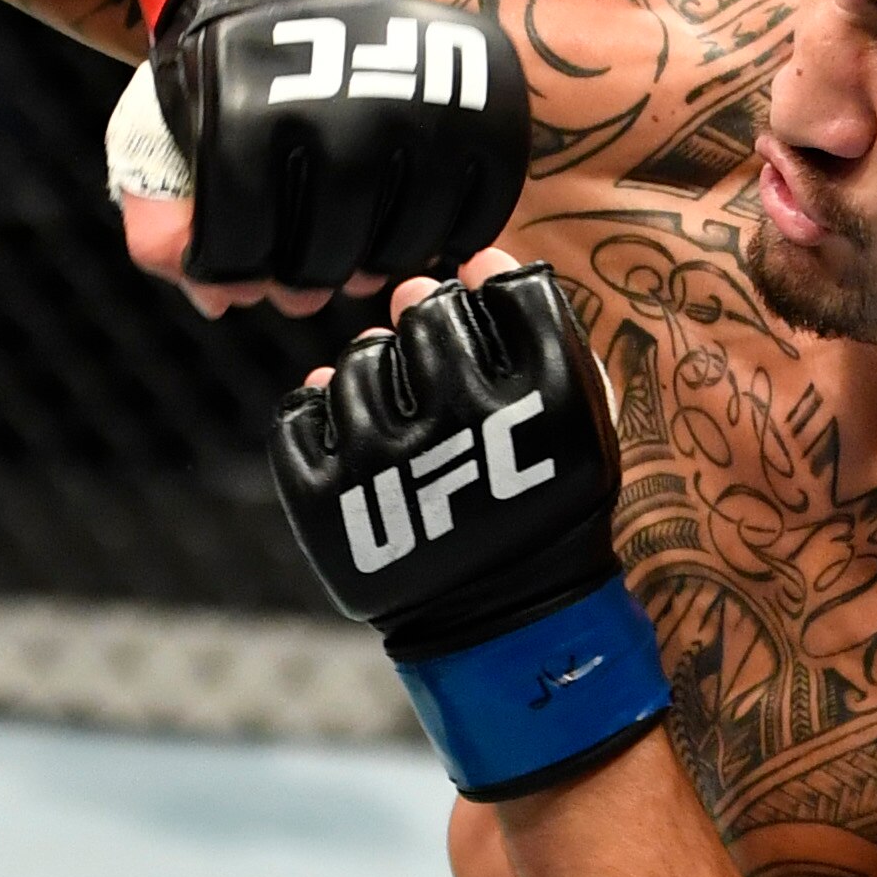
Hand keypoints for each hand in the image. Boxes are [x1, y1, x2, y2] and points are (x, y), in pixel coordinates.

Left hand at [117, 0, 528, 302]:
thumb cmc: (225, 68)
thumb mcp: (162, 127)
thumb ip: (161, 221)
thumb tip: (221, 300)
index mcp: (249, 112)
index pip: (240, 250)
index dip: (228, 271)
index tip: (229, 257)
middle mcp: (342, 106)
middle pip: (322, 263)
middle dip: (297, 278)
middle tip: (293, 263)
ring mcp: (422, 107)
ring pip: (398, 253)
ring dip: (366, 265)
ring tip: (345, 243)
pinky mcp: (486, 109)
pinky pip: (474, 220)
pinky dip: (441, 240)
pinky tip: (403, 224)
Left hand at [268, 255, 672, 798]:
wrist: (504, 619)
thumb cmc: (543, 499)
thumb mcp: (579, 417)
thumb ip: (546, 330)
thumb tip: (474, 256)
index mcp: (541, 402)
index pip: (503, 290)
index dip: (490, 288)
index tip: (484, 307)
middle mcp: (462, 427)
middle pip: (424, 313)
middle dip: (428, 320)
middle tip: (433, 352)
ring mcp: (384, 465)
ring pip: (358, 360)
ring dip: (375, 368)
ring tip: (399, 405)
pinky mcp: (323, 501)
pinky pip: (297, 415)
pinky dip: (317, 414)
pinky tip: (349, 435)